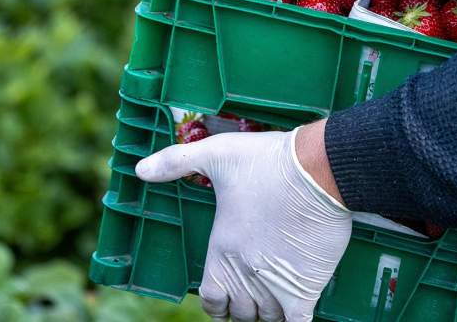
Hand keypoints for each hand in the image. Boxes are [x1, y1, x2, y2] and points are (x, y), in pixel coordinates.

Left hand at [136, 122, 350, 321]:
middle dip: (245, 305)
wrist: (316, 169)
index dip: (216, 303)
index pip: (211, 298)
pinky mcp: (307, 286)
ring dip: (269, 311)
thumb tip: (140, 169)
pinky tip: (295, 314)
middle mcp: (246, 274)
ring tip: (276, 296)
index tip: (223, 299)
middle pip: (241, 311)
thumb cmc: (267, 162)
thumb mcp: (215, 153)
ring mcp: (276, 284)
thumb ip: (176, 161)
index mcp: (222, 250)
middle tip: (255, 290)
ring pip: (268, 317)